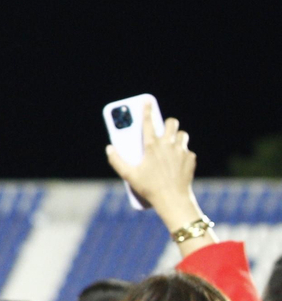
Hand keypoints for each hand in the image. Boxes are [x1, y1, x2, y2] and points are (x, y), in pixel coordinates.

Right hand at [105, 103, 201, 231]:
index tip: (147, 101)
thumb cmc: (149, 188)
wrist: (173, 200)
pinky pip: (188, 151)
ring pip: (183, 134)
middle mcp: (168, 144)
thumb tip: (109, 148)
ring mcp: (181, 151)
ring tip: (171, 146)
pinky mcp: (191, 159)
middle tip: (163, 130)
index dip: (146, 109)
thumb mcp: (129, 175)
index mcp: (151, 146)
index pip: (147, 122)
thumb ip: (116, 161)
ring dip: (177, 137)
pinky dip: (183, 154)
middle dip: (168, 123)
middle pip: (172, 123)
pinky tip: (177, 163)